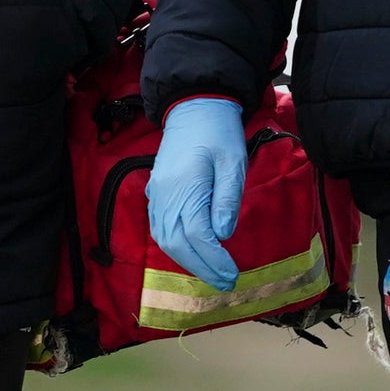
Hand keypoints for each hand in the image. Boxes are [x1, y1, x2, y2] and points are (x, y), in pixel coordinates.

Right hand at [148, 97, 245, 291]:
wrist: (193, 107)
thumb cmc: (218, 133)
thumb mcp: (232, 163)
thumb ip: (226, 198)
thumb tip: (222, 234)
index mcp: (185, 186)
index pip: (196, 234)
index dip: (214, 259)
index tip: (233, 273)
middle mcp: (165, 194)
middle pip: (176, 243)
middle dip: (201, 267)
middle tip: (225, 283)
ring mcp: (157, 193)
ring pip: (164, 238)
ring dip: (186, 261)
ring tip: (210, 274)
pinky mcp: (156, 191)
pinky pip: (159, 227)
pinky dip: (174, 246)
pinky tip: (190, 254)